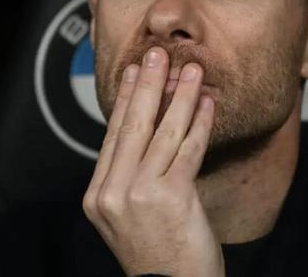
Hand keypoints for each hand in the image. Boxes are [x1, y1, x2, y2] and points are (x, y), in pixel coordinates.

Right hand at [82, 47, 223, 276]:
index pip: (113, 135)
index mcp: (98, 195)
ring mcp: (139, 195)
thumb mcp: (131, 214)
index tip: (133, 71)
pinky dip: (200, 123)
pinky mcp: (170, 197)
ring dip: (180, 96)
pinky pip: (188, 149)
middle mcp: (112, 193)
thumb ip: (131, 175)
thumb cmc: (159, 253)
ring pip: (163, 132)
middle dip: (147, 85)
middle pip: (132, 126)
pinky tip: (208, 104)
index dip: (125, 99)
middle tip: (156, 54)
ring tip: (191, 70)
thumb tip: (147, 130)